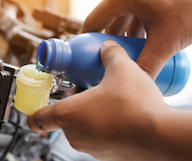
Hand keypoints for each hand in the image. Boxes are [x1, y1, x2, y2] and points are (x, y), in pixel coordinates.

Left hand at [28, 41, 174, 159]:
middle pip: (64, 118)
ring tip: (111, 101)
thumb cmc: (135, 106)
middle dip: (75, 104)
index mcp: (68, 115)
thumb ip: (110, 54)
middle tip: (89, 91)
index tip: (36, 105)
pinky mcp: (109, 155)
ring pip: (83, 128)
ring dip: (92, 114)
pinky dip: (105, 126)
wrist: (163, 136)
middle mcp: (76, 135)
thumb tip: (107, 47)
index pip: (37, 119)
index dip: (33, 112)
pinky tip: (123, 115)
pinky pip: (100, 138)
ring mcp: (92, 148)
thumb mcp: (121, 69)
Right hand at [83, 0, 191, 78]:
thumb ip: (148, 65)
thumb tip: (136, 85)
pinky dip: (137, 29)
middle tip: (104, 61)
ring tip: (125, 56)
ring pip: (124, 17)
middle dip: (107, 42)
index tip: (82, 56)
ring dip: (124, 37)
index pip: (94, 20)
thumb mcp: (167, 40)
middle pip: (108, 20)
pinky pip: (137, 12)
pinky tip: (144, 44)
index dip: (86, 40)